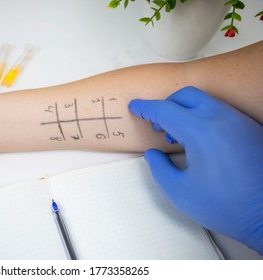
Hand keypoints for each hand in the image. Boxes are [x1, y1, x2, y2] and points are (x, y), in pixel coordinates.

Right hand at [128, 86, 262, 253]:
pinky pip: (220, 111)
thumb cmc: (225, 206)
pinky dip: (203, 116)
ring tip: (179, 136)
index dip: (145, 108)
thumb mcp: (179, 192)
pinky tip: (201, 140)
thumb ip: (159, 168)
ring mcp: (238, 121)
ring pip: (205, 101)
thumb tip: (153, 154)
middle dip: (165, 105)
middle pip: (186, 96)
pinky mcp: (249, 128)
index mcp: (201, 132)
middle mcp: (221, 119)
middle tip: (157, 125)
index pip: (165, 110)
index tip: (134, 107)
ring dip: (185, 111)